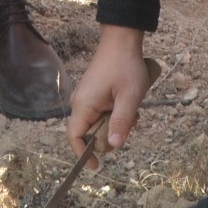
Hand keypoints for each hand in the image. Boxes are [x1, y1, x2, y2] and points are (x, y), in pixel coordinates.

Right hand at [67, 26, 156, 156]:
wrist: (122, 41)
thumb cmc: (126, 67)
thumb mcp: (130, 97)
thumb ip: (121, 122)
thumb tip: (114, 146)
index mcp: (84, 105)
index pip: (74, 137)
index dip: (83, 154)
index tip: (97, 166)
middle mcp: (80, 102)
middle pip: (88, 132)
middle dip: (109, 134)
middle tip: (131, 123)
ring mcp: (86, 97)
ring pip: (97, 123)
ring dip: (115, 123)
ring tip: (133, 111)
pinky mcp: (93, 93)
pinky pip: (100, 112)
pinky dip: (114, 114)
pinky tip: (128, 104)